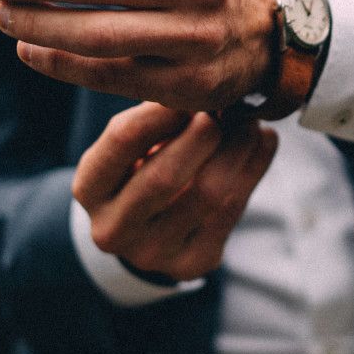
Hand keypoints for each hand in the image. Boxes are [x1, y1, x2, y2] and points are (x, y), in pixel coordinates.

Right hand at [73, 102, 278, 282]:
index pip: (121, 143)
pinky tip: (264, 142)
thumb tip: (205, 93)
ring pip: (206, 195)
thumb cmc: (140, 171)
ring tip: (251, 123)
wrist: (146, 233)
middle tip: (225, 111)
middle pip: (163, 177)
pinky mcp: (191, 263)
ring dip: (236, 151)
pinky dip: (253, 170)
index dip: (158, 113)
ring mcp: (151, 253)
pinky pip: (231, 211)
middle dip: (201, 137)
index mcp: (89, 190)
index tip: (188, 90)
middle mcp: (112, 228)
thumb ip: (157, 122)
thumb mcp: (132, 148)